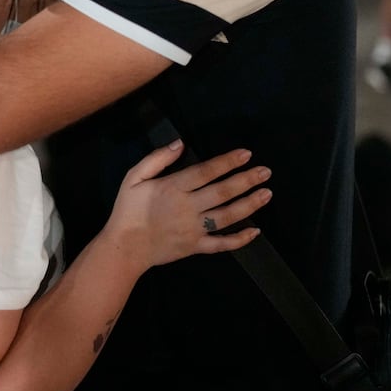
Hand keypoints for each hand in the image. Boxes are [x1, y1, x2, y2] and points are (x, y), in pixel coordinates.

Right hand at [102, 142, 270, 269]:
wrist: (124, 247)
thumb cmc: (128, 210)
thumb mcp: (133, 177)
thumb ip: (156, 159)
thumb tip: (180, 144)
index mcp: (173, 188)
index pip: (206, 171)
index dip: (227, 162)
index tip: (246, 154)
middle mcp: (187, 207)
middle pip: (222, 192)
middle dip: (246, 180)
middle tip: (266, 172)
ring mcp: (193, 229)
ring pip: (227, 215)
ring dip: (249, 204)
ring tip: (267, 194)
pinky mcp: (195, 247)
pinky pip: (221, 244)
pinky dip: (239, 239)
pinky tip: (255, 232)